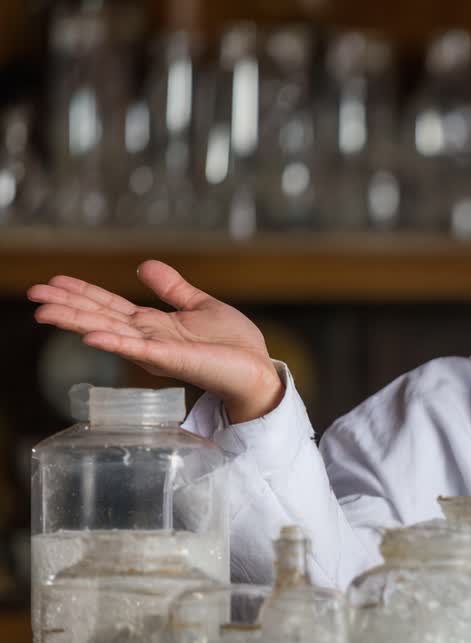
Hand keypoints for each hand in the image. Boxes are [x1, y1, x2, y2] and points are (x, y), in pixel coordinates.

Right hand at [28, 260, 283, 422]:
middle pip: (100, 317)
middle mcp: (148, 337)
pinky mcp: (171, 359)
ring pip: (109, 331)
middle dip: (67, 305)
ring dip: (77, 321)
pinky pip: (138, 349)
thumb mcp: (199, 306)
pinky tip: (90, 336)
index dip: (82, 293)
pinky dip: (114, 342)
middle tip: (33, 294)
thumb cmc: (232, 345)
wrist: (256, 369)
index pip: (110, 306)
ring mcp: (157, 349)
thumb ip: (172, 288)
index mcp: (154, 324)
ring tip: (44, 311)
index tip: (53, 281)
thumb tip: (144, 265)